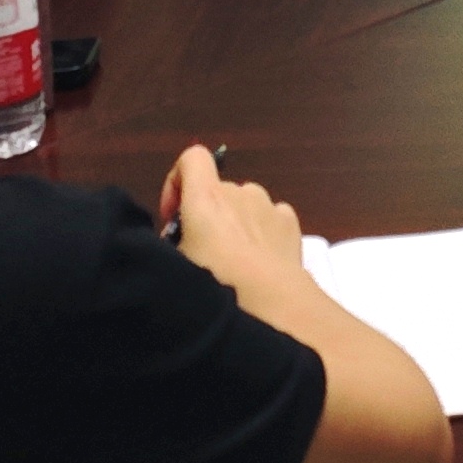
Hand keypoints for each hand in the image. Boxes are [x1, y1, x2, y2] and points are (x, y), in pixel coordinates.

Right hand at [160, 145, 308, 293]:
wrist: (271, 304)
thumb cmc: (217, 283)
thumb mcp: (177, 264)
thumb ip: (173, 242)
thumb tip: (180, 240)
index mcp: (207, 197)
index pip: (192, 158)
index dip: (178, 181)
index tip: (173, 216)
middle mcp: (239, 192)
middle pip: (217, 191)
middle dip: (207, 216)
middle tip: (202, 253)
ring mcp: (268, 205)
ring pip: (245, 205)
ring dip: (236, 223)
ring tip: (234, 261)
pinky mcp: (290, 222)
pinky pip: (270, 218)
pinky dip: (263, 231)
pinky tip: (260, 261)